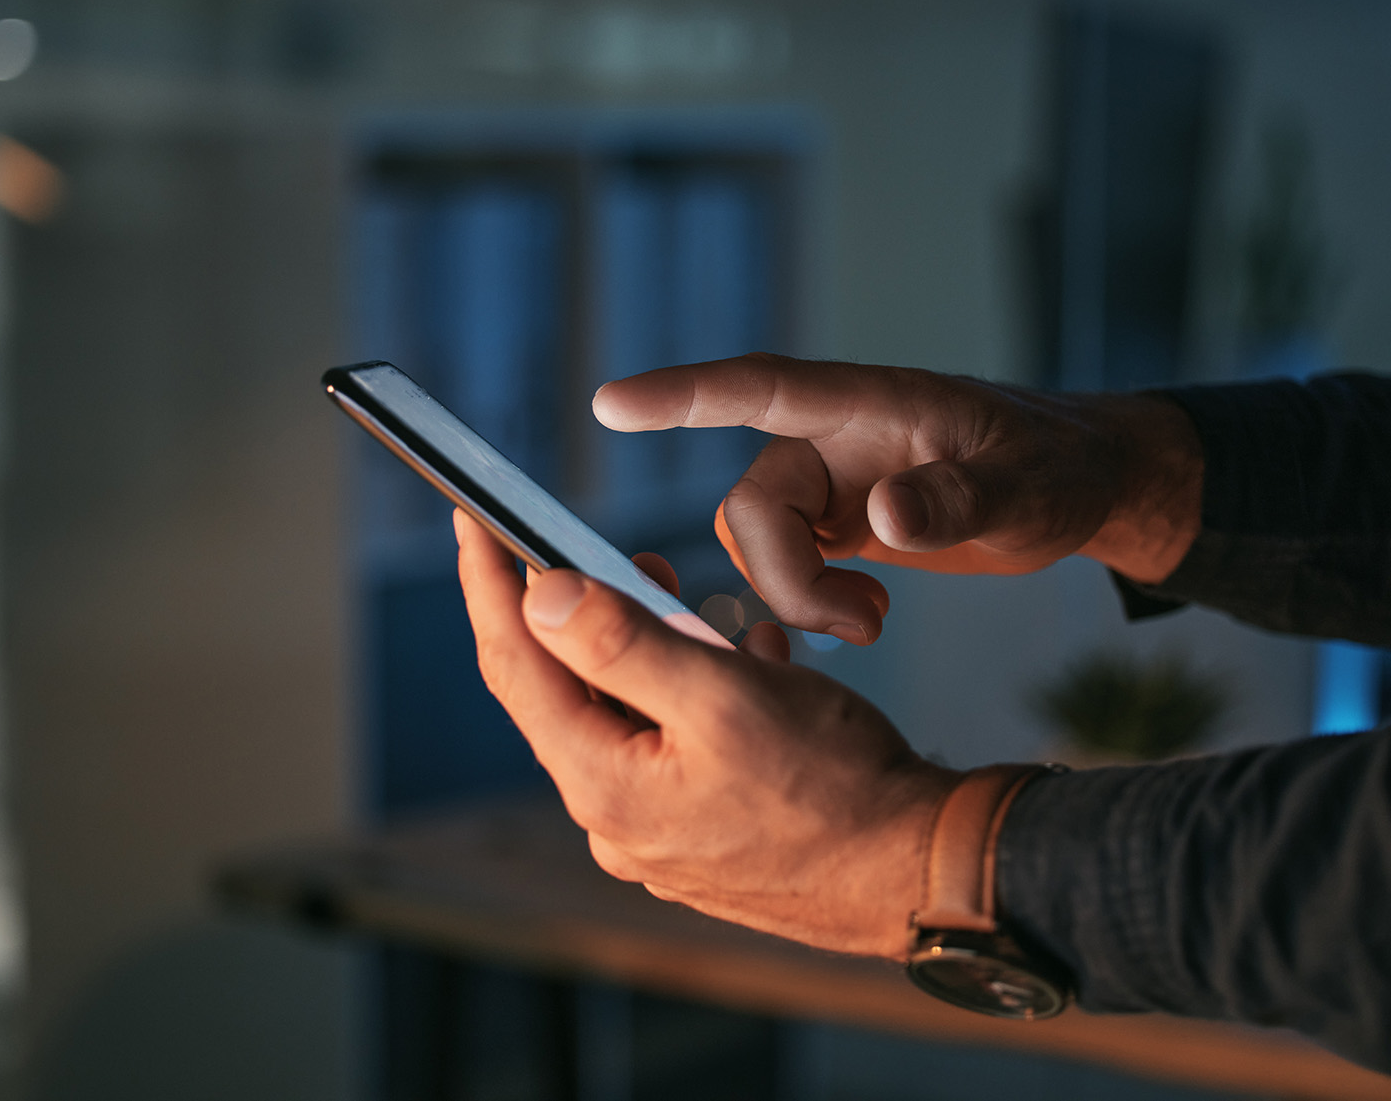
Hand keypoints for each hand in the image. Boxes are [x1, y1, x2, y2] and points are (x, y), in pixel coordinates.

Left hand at [455, 509, 958, 957]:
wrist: (918, 871)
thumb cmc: (837, 788)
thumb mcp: (725, 697)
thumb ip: (625, 643)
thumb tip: (539, 594)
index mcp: (605, 786)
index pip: (517, 666)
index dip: (489, 584)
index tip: (473, 519)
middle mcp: (617, 821)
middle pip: (568, 692)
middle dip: (589, 615)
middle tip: (621, 555)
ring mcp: (657, 836)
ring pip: (629, 715)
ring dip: (657, 651)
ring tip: (699, 607)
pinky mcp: (699, 837)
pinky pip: (672, 747)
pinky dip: (698, 695)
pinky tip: (754, 669)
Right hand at [593, 353, 1201, 643]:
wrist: (1078, 488)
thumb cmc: (1057, 466)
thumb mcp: (1025, 486)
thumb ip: (958, 499)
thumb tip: (881, 519)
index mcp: (867, 405)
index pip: (760, 387)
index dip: (682, 395)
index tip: (608, 404)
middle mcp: (832, 441)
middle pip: (753, 504)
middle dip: (786, 577)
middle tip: (862, 626)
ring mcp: (830, 486)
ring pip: (758, 544)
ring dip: (798, 598)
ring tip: (873, 624)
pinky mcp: (836, 528)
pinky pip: (782, 567)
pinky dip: (806, 606)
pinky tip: (864, 621)